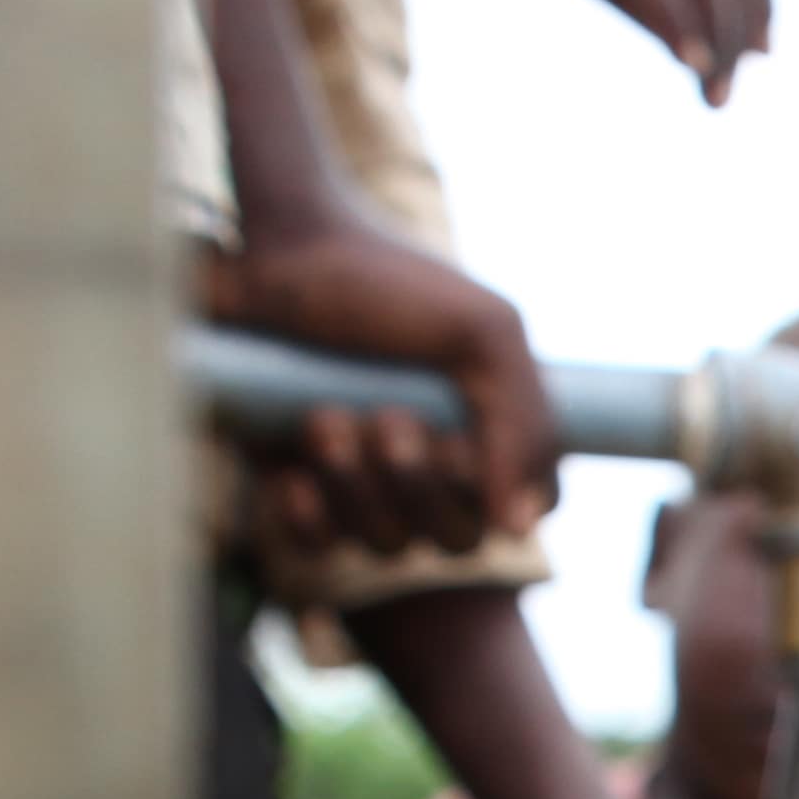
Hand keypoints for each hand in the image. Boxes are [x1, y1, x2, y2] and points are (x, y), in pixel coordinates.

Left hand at [203, 214, 560, 554]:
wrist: (273, 251)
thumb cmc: (383, 282)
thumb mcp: (483, 334)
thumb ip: (524, 429)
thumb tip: (518, 531)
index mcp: (491, 430)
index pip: (525, 512)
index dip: (490, 491)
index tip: (459, 439)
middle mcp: (434, 465)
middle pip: (456, 540)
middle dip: (416, 480)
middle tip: (385, 414)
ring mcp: (366, 480)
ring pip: (386, 543)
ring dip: (354, 483)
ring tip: (324, 415)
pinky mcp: (299, 484)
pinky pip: (318, 547)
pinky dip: (308, 513)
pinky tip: (292, 466)